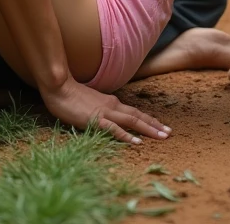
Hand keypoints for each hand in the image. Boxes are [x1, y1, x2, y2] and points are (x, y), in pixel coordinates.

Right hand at [40, 75, 171, 144]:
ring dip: (149, 129)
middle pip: (138, 116)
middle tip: (170, 133)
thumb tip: (108, 116)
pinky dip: (128, 136)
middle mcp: (112, 105)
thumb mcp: (91, 102)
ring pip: (132, 121)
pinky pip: (115, 129)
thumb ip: (101, 108)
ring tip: (162, 137)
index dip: (148, 119)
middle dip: (155, 125)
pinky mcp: (96, 119)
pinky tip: (137, 142)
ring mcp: (105, 112)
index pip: (134, 112)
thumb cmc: (71, 95)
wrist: (59, 87)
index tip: (161, 126)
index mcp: (111, 102)